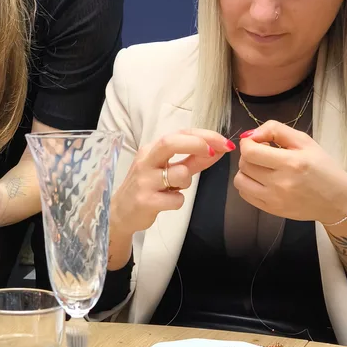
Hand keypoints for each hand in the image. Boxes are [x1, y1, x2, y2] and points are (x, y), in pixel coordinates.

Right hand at [111, 129, 234, 234]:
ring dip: (186, 183)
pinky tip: (166, 202)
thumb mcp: (168, 170)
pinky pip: (176, 199)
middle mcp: (146, 161)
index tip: (225, 143)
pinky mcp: (145, 200)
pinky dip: (177, 201)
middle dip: (197, 144)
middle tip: (214, 152)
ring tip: (174, 188)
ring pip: (180, 175)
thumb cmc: (148, 187)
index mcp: (152, 149)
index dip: (205, 136)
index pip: (180, 134)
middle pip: (171, 142)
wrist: (121, 212)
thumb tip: (218, 149)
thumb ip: (193, 160)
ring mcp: (144, 180)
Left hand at [234, 120, 346, 223]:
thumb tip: (250, 134)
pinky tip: (262, 181)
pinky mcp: (271, 210)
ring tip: (262, 168)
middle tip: (264, 154)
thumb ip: (276, 130)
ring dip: (246, 171)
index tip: (257, 142)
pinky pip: (245, 195)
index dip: (248, 143)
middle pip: (244, 165)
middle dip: (249, 155)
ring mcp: (274, 199)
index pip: (250, 152)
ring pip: (239, 181)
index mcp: (291, 163)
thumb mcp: (305, 141)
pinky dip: (248, 185)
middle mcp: (280, 183)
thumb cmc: (323, 167)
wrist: (338, 201)